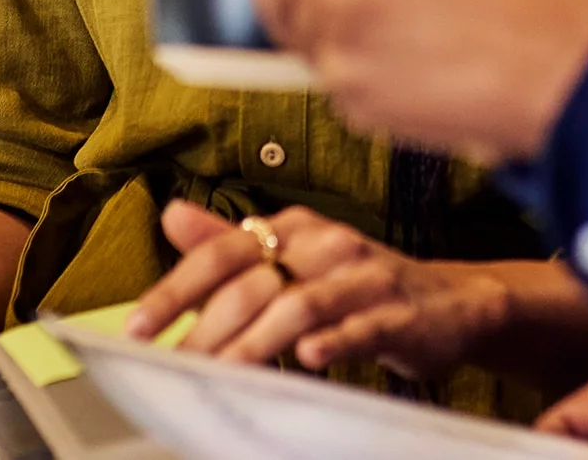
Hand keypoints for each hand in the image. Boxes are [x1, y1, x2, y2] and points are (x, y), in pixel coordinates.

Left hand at [129, 201, 512, 380]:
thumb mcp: (296, 258)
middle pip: (254, 281)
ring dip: (256, 342)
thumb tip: (171, 215)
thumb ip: (231, 243)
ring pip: (301, 304)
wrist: (451, 302)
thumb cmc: (361, 285)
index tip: (137, 329)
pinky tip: (306, 358)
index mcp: (295, 228)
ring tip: (225, 371)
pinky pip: (362, 326)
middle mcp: (327, 243)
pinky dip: (333, 341)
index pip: (222, 252)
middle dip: (208, 329)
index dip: (175, 290)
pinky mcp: (398, 312)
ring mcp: (365, 276)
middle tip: (178, 367)